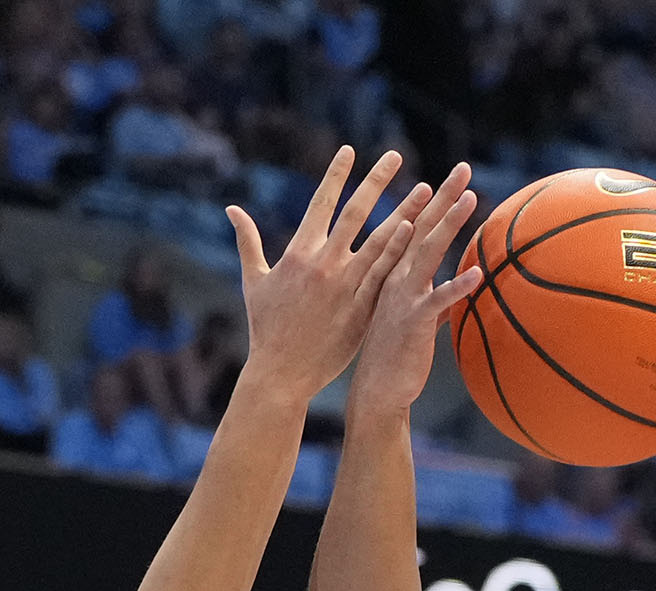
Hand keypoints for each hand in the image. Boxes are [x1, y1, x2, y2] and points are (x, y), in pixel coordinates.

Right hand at [231, 148, 428, 411]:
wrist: (280, 376)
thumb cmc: (264, 330)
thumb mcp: (253, 282)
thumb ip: (247, 242)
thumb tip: (232, 210)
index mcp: (298, 253)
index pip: (321, 203)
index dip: (336, 174)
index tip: (350, 150)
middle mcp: (323, 264)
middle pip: (356, 213)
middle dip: (376, 181)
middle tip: (396, 156)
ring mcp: (344, 286)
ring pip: (379, 240)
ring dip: (402, 212)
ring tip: (423, 190)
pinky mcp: (360, 309)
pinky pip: (384, 275)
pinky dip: (399, 252)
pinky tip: (416, 232)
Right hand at [344, 162, 482, 425]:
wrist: (375, 393)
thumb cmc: (392, 359)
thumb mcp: (410, 323)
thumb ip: (434, 303)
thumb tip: (453, 296)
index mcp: (393, 276)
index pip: (414, 232)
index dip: (429, 204)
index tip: (445, 180)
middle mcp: (396, 279)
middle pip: (423, 229)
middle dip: (443, 196)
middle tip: (463, 168)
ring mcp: (404, 298)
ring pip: (429, 252)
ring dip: (450, 223)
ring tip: (471, 197)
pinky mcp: (414, 321)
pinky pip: (440, 300)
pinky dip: (458, 286)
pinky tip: (477, 272)